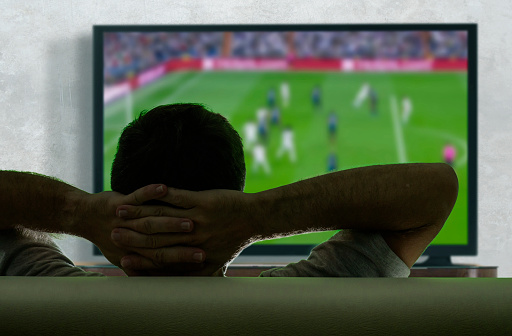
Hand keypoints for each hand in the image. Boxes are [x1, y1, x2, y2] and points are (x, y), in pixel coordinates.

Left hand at [76, 184, 205, 275]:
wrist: (85, 218)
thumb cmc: (110, 239)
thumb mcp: (125, 256)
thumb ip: (144, 267)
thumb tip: (165, 280)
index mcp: (136, 253)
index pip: (164, 258)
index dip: (183, 259)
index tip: (203, 258)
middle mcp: (132, 239)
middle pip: (162, 242)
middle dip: (183, 243)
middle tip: (202, 245)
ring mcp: (127, 220)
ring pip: (152, 219)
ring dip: (170, 220)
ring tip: (191, 220)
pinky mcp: (122, 203)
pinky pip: (138, 196)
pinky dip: (150, 192)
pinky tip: (163, 187)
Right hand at [111, 188, 257, 275]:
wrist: (255, 218)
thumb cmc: (234, 242)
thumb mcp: (216, 263)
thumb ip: (198, 274)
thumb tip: (183, 287)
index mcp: (193, 254)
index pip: (160, 261)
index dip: (140, 261)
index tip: (122, 261)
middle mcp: (193, 239)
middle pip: (156, 239)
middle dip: (132, 237)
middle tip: (113, 234)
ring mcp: (198, 219)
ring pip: (162, 216)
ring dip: (139, 213)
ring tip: (121, 211)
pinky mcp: (203, 201)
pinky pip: (178, 197)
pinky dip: (160, 194)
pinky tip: (148, 191)